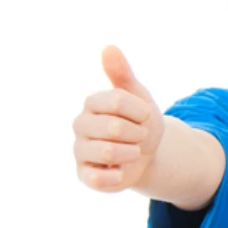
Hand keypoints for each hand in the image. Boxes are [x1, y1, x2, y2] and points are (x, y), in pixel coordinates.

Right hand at [73, 46, 163, 190]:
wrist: (147, 154)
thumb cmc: (140, 121)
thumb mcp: (139, 96)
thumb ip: (122, 74)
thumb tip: (109, 48)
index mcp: (92, 102)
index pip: (119, 101)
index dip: (141, 112)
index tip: (144, 116)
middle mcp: (80, 125)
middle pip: (115, 128)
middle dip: (139, 133)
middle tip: (139, 135)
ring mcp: (80, 150)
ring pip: (108, 153)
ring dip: (132, 153)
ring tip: (132, 151)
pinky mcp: (84, 175)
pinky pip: (98, 179)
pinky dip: (117, 176)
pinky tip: (122, 170)